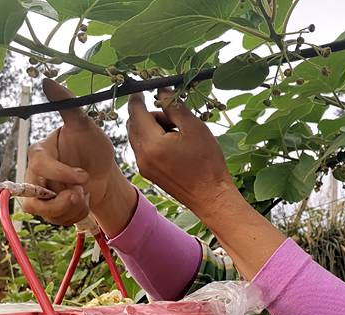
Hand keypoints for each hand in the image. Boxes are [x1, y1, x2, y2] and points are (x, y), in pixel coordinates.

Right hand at [23, 79, 135, 233]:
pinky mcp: (49, 209)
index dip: (62, 174)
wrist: (106, 173)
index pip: (41, 167)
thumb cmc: (93, 148)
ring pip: (45, 212)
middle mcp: (34, 174)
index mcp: (39, 152)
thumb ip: (68, 105)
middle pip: (34, 198)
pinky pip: (56, 221)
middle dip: (63, 201)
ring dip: (71, 208)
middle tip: (82, 193)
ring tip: (85, 196)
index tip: (84, 177)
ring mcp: (40, 194)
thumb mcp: (85, 126)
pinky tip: (84, 202)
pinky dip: (75, 215)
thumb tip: (48, 80)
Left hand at [126, 89, 236, 217]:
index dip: (138, 97)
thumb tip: (161, 91)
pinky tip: (173, 144)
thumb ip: (174, 107)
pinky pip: (143, 149)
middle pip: (133, 124)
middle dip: (148, 114)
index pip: (136, 112)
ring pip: (137, 137)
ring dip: (151, 127)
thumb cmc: (207, 161)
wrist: (210, 196)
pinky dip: (152, 140)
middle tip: (172, 115)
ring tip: (176, 132)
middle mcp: (141, 155)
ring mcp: (143, 166)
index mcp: (151, 143)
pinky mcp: (149, 173)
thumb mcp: (194, 128)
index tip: (143, 88)